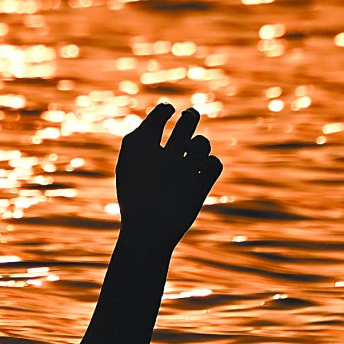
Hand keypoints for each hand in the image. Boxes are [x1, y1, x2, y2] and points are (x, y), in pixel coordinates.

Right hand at [115, 103, 222, 249]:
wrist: (146, 233)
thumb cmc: (134, 199)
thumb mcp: (128, 169)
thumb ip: (138, 142)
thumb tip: (155, 119)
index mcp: (141, 149)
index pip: (159, 115)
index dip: (165, 109)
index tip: (169, 109)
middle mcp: (163, 155)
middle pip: (187, 122)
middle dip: (191, 116)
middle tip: (191, 114)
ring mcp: (183, 170)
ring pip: (202, 144)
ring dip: (200, 145)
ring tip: (195, 149)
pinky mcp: (200, 186)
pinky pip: (215, 163)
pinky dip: (211, 163)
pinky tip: (204, 167)